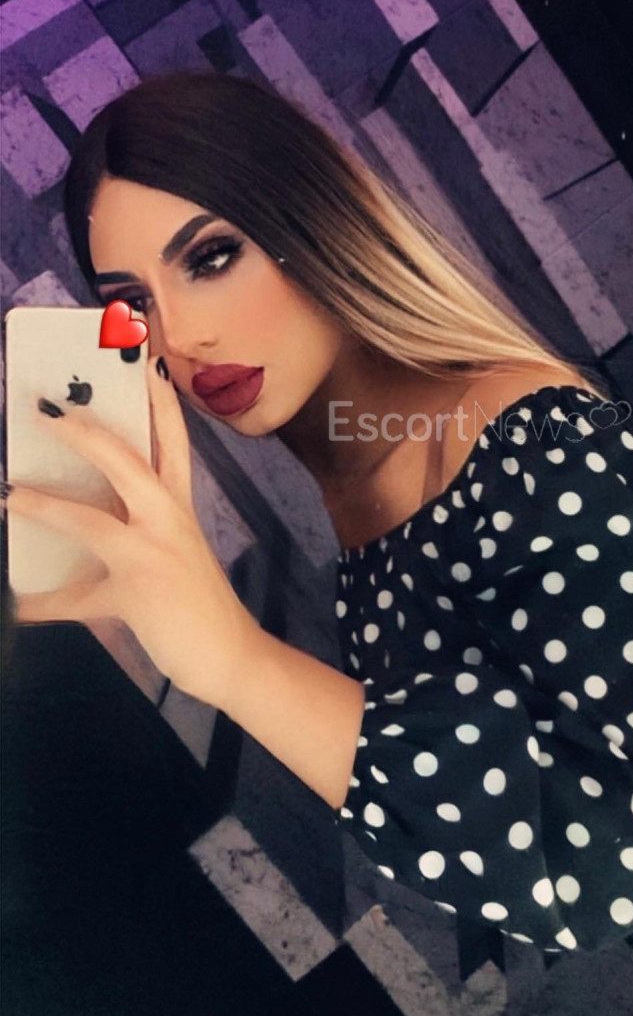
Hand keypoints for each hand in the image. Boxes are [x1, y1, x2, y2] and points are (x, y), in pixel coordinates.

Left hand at [4, 355, 261, 709]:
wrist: (227, 655)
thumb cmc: (195, 608)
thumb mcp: (159, 569)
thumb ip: (104, 566)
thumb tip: (44, 578)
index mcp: (178, 506)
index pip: (172, 439)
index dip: (159, 399)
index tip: (145, 360)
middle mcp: (169, 519)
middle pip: (132, 459)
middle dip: (87, 431)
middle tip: (46, 406)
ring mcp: (154, 552)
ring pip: (93, 518)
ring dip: (45, 504)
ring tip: (9, 491)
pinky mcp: (138, 588)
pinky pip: (78, 593)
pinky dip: (43, 601)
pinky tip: (17, 603)